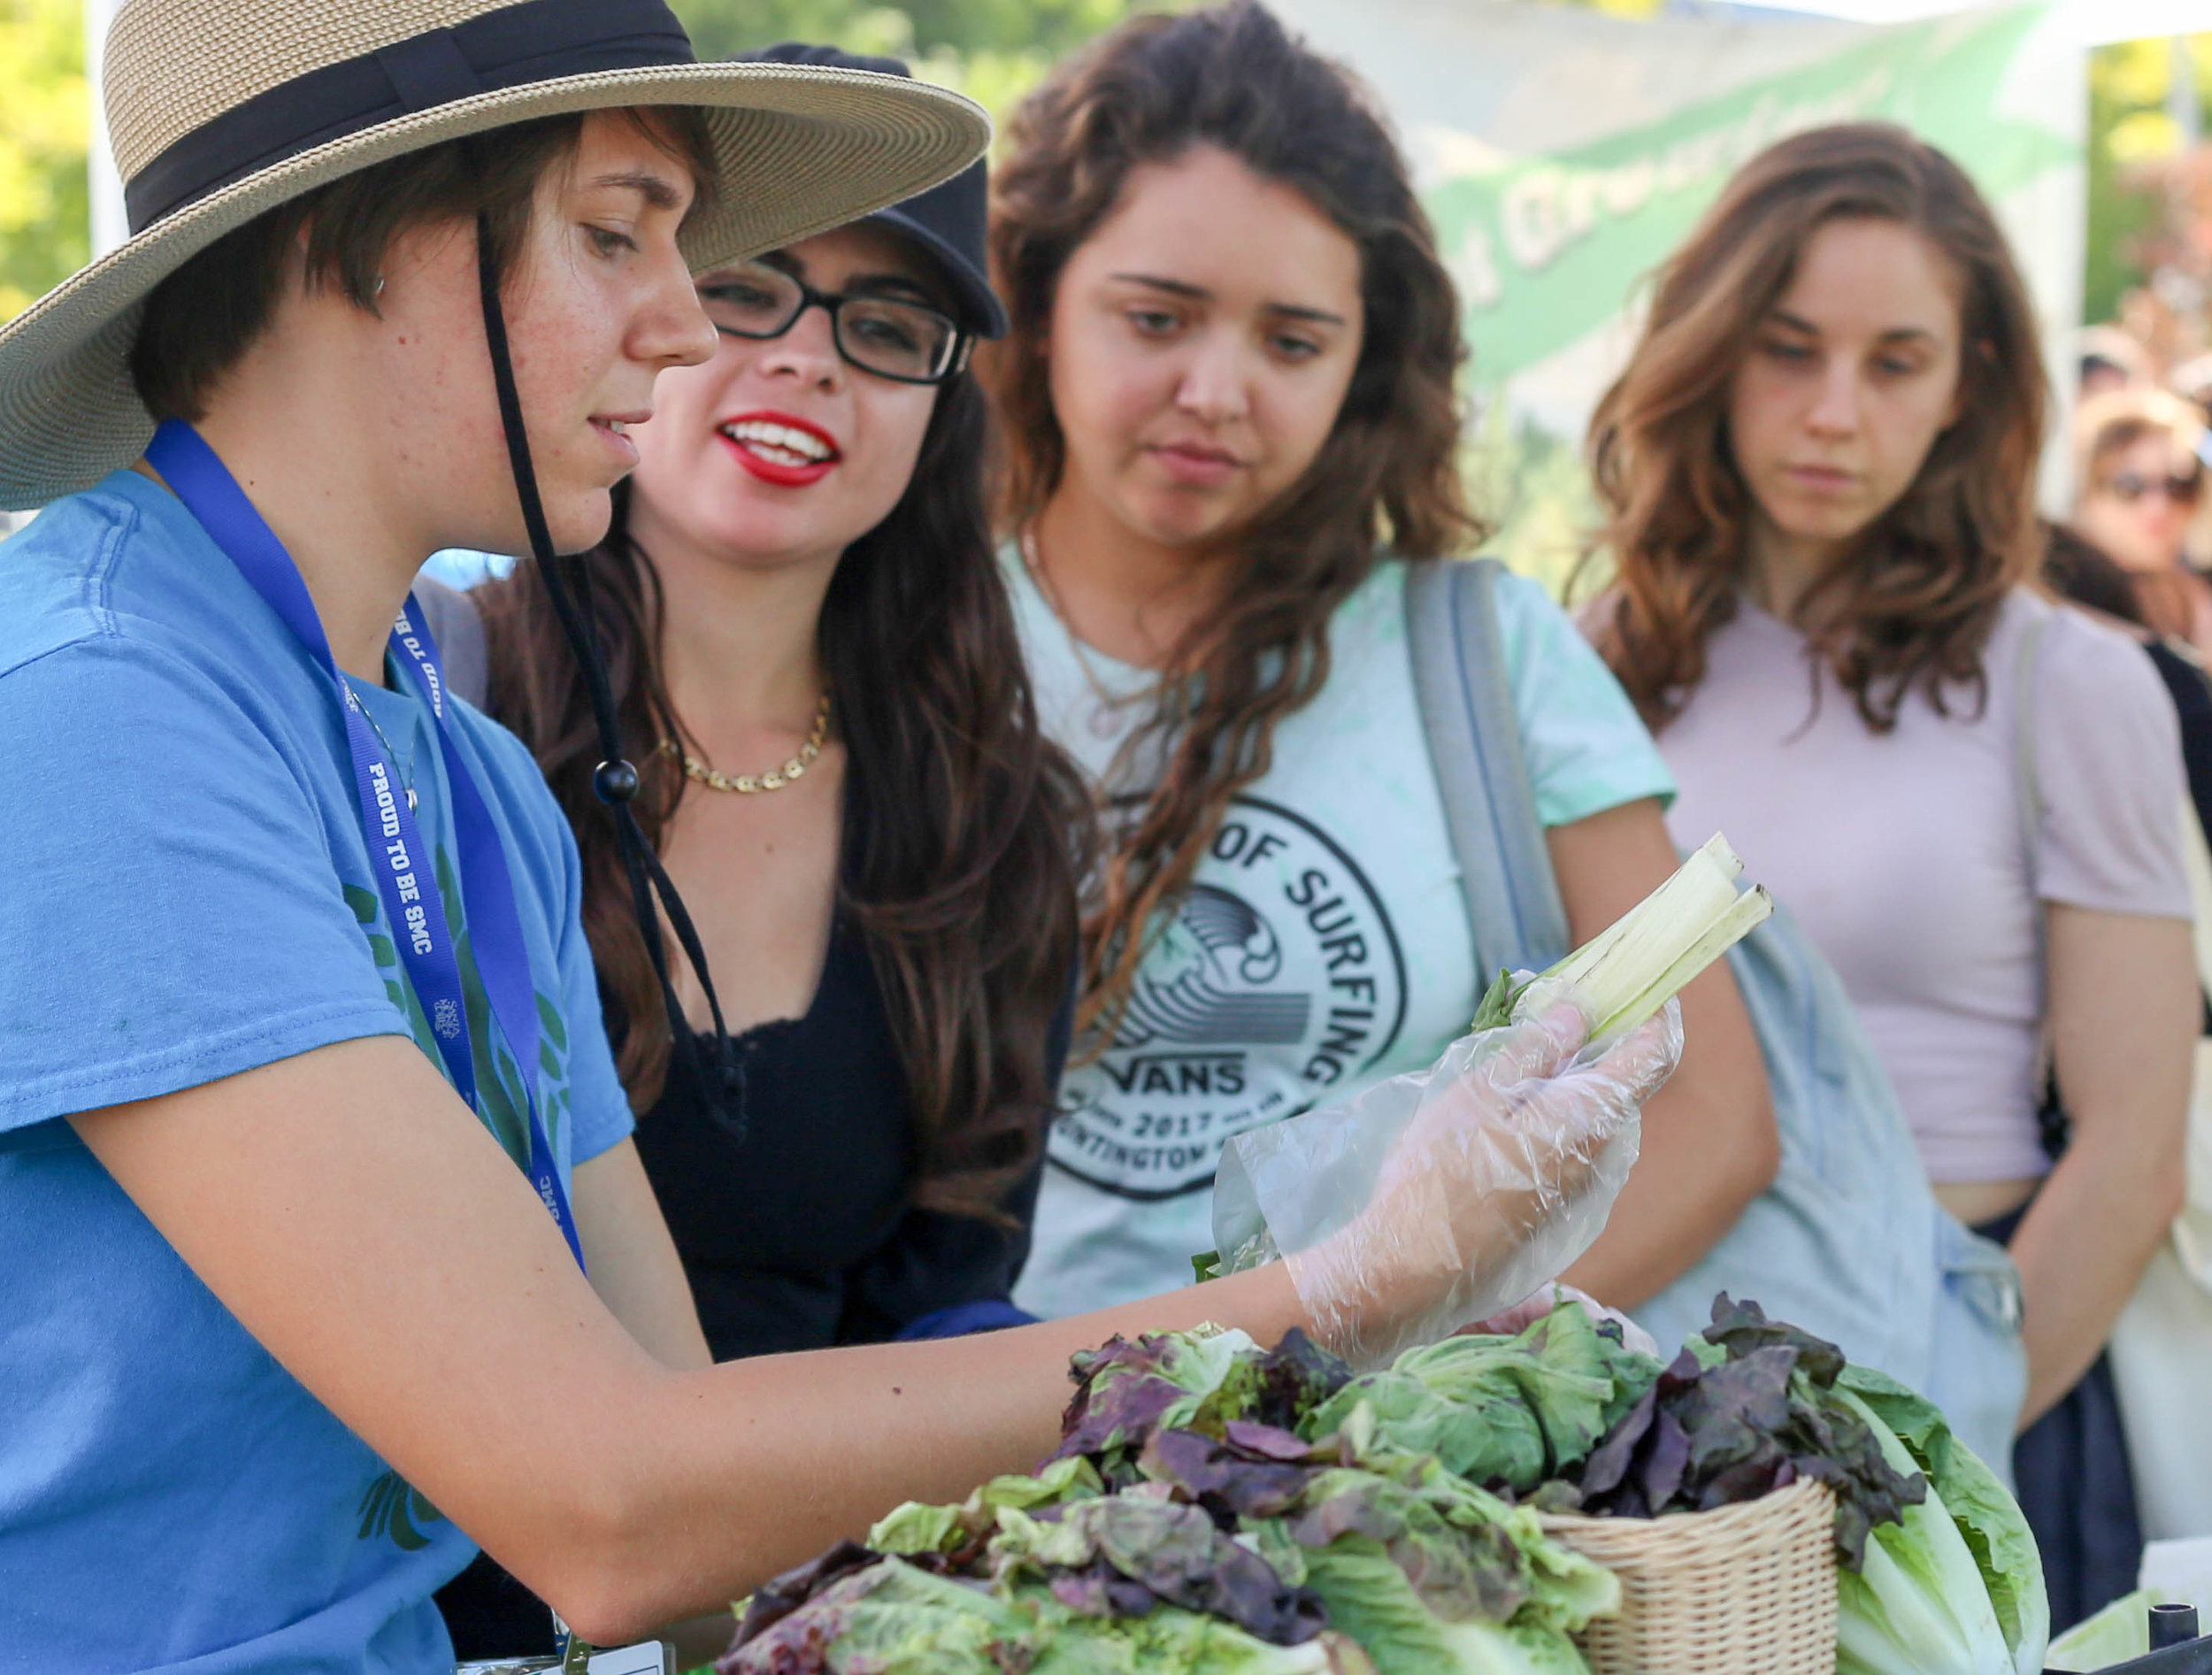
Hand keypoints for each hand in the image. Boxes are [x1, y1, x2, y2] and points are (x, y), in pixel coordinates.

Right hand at [1284, 999, 1681, 1367]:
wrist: (1414, 1266)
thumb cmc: (1441, 1172)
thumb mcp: (1479, 1094)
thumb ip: (1533, 1051)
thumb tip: (1578, 1010)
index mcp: (1591, 1117)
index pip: (1653, 1055)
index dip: (1656, 1012)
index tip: (1639, 981)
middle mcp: (1603, 1153)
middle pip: (1624, 1083)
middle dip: (1603, 1040)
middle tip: (1558, 1006)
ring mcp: (1585, 1185)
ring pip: (1596, 1115)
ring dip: (1575, 1079)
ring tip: (1524, 1054)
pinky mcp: (1561, 1205)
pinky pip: (1577, 1144)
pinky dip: (1559, 1112)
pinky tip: (1511, 1108)